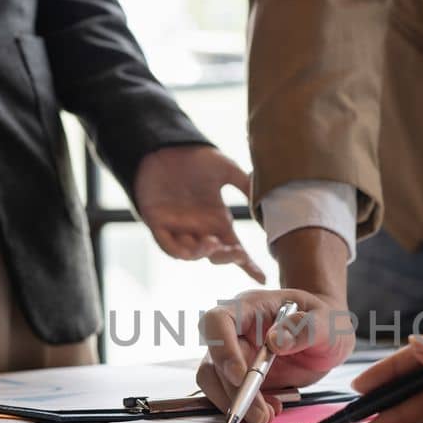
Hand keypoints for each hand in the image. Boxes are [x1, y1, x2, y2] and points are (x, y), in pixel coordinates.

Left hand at [133, 146, 265, 282]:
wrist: (166, 144)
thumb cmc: (196, 156)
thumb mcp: (226, 170)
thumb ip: (245, 186)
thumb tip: (265, 205)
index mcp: (217, 219)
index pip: (235, 246)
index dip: (248, 264)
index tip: (261, 277)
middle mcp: (199, 228)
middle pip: (215, 254)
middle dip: (227, 257)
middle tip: (236, 253)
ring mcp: (178, 227)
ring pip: (192, 253)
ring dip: (203, 253)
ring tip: (212, 243)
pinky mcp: (157, 222)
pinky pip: (168, 245)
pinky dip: (179, 250)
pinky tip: (190, 249)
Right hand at [196, 288, 356, 422]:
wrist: (327, 335)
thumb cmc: (324, 320)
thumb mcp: (326, 321)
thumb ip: (304, 328)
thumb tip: (275, 341)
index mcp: (251, 308)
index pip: (218, 321)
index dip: (222, 348)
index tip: (240, 375)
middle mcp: (236, 331)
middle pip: (214, 361)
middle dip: (234, 391)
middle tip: (260, 414)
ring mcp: (236, 355)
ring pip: (215, 382)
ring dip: (235, 404)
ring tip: (266, 417)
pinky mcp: (242, 377)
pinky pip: (231, 396)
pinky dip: (246, 409)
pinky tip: (271, 410)